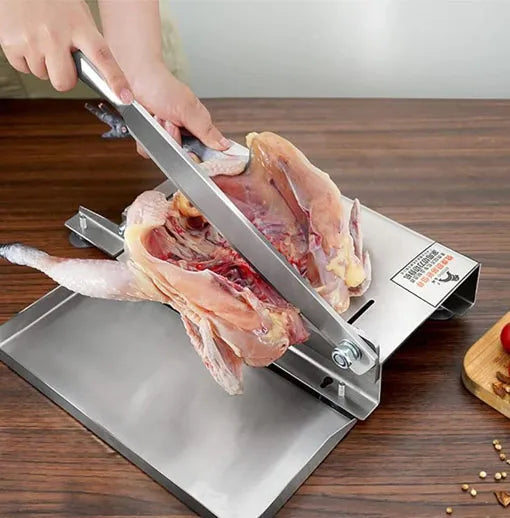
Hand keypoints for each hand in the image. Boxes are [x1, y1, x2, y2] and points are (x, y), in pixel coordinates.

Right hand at [0, 0, 131, 101]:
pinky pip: (24, 69)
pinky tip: (28, 39)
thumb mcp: (78, 16)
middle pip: (64, 82)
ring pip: (43, 76)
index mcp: (79, 26)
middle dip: (64, 77)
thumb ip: (86, 43)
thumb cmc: (51, 0)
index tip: (125, 97)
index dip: (116, 80)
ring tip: (41, 39)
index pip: (103, 57)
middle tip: (61, 58)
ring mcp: (32, 41)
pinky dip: (25, 58)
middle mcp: (55, 35)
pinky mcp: (12, 44)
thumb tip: (95, 72)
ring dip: (44, 64)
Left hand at [128, 60, 229, 156]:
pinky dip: (145, 139)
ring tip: (158, 119)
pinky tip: (149, 124)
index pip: (205, 152)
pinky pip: (148, 151)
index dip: (198, 154)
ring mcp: (166, 138)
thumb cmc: (163, 86)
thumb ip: (207, 130)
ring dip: (160, 136)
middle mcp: (183, 135)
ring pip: (165, 154)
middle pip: (182, 156)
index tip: (191, 149)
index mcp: (198, 127)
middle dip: (175, 139)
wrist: (135, 78)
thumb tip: (225, 145)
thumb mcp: (189, 109)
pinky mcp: (149, 140)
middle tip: (171, 123)